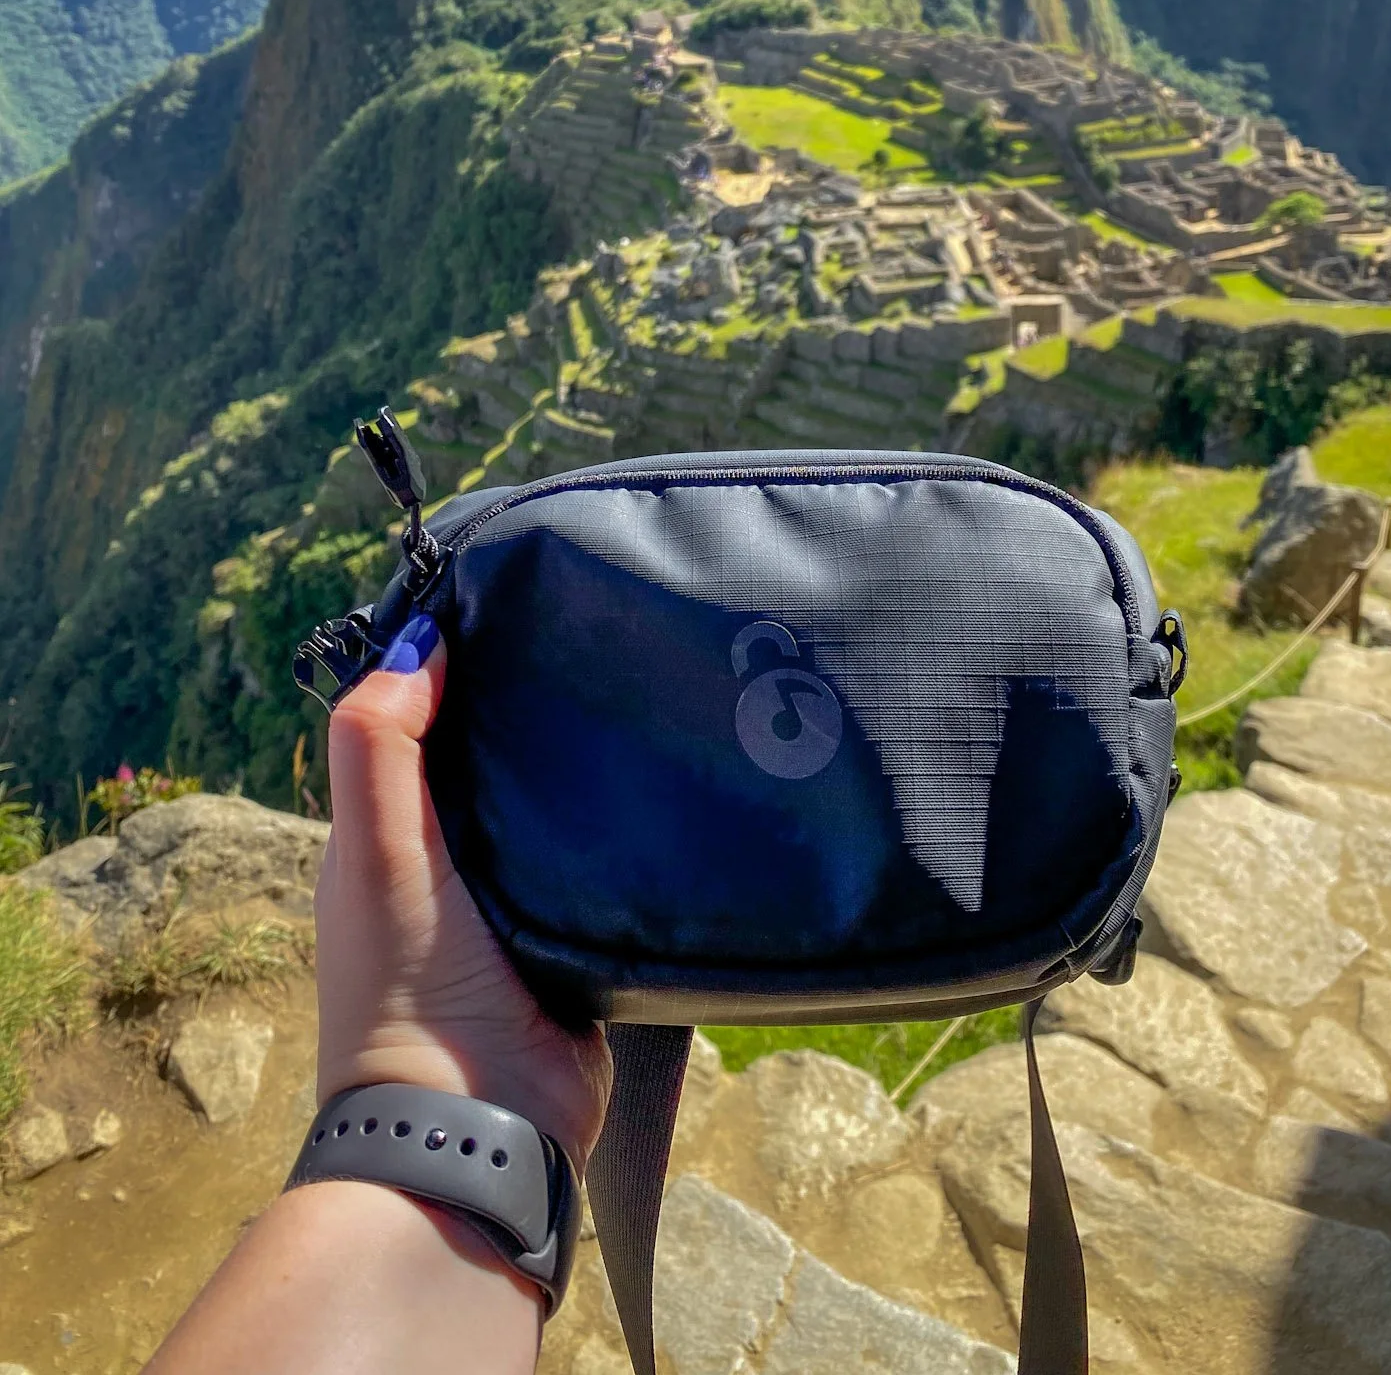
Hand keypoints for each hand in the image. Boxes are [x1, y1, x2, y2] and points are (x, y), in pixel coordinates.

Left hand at [314, 615, 611, 1173]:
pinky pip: (612, 868)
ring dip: (591, 769)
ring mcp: (522, 909)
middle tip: (601, 634)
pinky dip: (633, 831)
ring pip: (561, 811)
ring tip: (648, 692)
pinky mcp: (585, 943)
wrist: (481, 1131)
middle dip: (538, 708)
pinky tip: (672, 781)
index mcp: (394, 841)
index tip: (514, 603)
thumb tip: (418, 641)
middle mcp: (455, 869)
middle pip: (501, 762)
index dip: (456, 667)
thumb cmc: (409, 991)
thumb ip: (379, 749)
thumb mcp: (374, 855)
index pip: (424, 728)